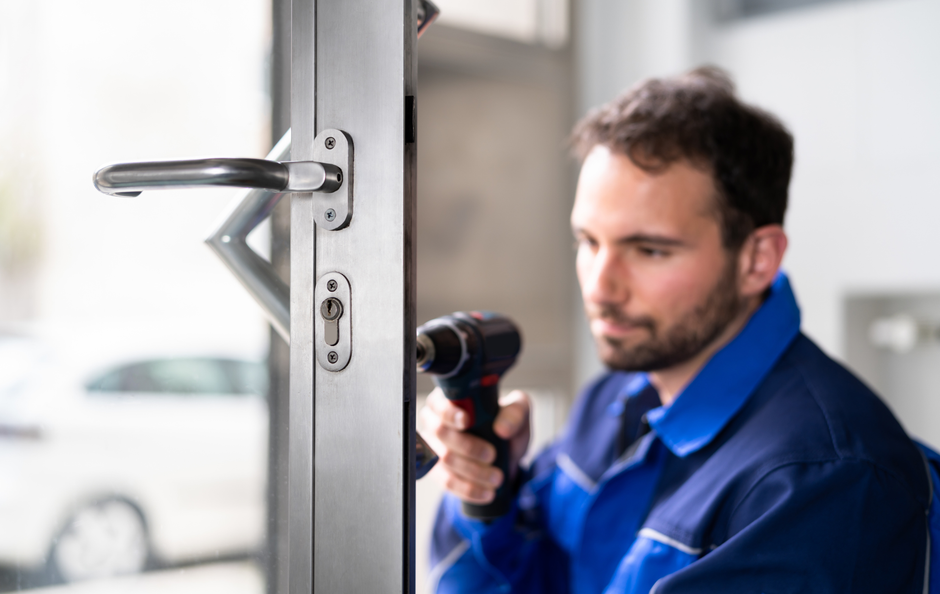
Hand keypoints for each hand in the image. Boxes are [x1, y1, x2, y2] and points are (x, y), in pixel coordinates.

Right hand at [419, 388, 530, 504]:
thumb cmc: (506, 425)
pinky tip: (486, 492)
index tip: (466, 421)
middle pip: (440, 432)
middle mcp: (436, 421)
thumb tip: (502, 427)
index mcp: (451, 399)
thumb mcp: (519, 413)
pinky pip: (447, 482)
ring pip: (444, 459)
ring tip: (497, 477)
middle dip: (467, 446)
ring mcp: (435, 447)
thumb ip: (515, 413)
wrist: (507, 455)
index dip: (449, 412)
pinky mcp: (438, 471)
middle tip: (492, 455)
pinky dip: (469, 489)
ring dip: (473, 471)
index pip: (439, 403)